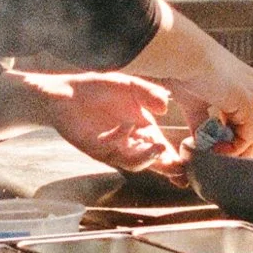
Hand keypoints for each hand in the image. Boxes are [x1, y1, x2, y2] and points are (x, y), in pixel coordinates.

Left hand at [10, 69, 181, 174]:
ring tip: (158, 148)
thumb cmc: (98, 89)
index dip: (175, 160)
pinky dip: (122, 138)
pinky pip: (111, 149)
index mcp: (143, 130)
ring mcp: (113, 148)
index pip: (163, 150)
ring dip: (147, 157)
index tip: (187, 164)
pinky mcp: (95, 148)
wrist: (65, 92)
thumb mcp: (129, 86)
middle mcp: (130, 143)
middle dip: (165, 166)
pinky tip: (127, 126)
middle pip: (151, 162)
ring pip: (133, 162)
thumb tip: (166, 104)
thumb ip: (148, 93)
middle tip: (177, 166)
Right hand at [120, 8, 252, 153]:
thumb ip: (202, 123)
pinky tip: (215, 151)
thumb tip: (201, 145)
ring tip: (212, 156)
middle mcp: (252, 86)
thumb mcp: (194, 103)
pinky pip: (248, 136)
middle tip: (217, 161)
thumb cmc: (181, 71)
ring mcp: (252, 93)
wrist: (180, 55)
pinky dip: (233, 150)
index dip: (231, 141)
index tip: (213, 151)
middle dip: (236, 151)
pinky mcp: (246, 100)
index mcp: (242, 84)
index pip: (246, 121)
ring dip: (233, 154)